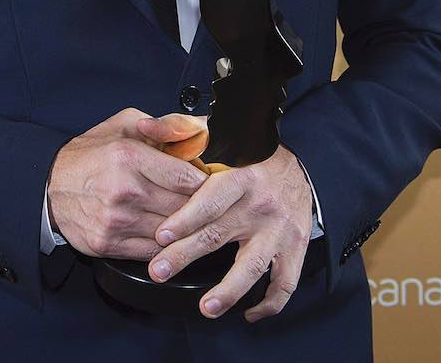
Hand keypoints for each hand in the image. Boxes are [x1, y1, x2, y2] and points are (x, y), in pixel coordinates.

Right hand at [47, 108, 208, 260]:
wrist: (50, 187)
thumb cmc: (90, 155)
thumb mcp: (125, 125)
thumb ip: (164, 125)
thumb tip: (197, 131)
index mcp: (129, 157)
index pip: (187, 178)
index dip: (204, 183)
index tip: (208, 184)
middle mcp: (124, 190)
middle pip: (184, 208)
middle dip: (197, 206)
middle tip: (203, 202)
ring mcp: (116, 221)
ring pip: (172, 233)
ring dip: (183, 228)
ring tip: (185, 218)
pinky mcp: (109, 244)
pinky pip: (153, 251)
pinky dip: (163, 244)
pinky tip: (162, 231)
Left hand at [146, 143, 312, 321]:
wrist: (297, 165)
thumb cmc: (248, 153)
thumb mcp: (214, 132)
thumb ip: (176, 129)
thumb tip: (143, 126)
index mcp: (240, 175)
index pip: (210, 199)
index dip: (186, 218)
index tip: (162, 234)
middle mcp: (260, 205)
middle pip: (219, 235)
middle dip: (186, 255)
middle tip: (159, 271)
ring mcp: (279, 230)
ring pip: (253, 265)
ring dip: (230, 289)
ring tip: (207, 307)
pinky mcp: (294, 248)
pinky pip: (284, 281)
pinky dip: (270, 303)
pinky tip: (250, 313)